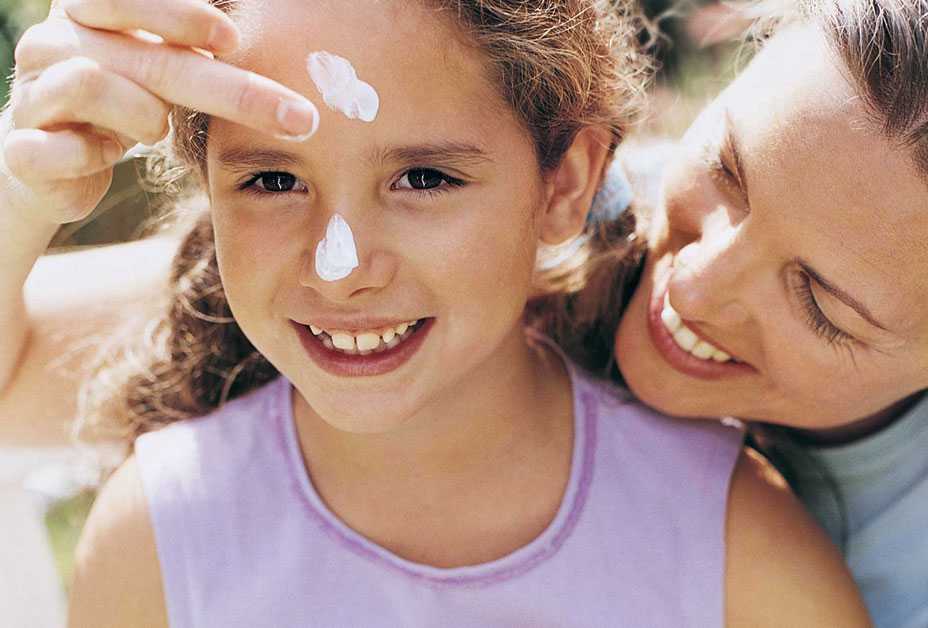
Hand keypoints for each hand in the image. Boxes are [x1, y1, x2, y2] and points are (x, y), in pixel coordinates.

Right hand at [3, 0, 319, 224]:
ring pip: (91, 84)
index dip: (181, 14)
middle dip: (232, 91)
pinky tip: (101, 158)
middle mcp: (55, 42)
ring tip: (152, 131)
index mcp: (90, 14)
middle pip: (149, 57)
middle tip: (296, 118)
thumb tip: (259, 31)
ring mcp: (32, 93)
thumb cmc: (120, 110)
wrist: (48, 168)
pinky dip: (89, 157)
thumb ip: (195, 50)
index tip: (233, 40)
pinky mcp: (22, 149)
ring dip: (144, 117)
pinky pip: (53, 148)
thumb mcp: (160, 72)